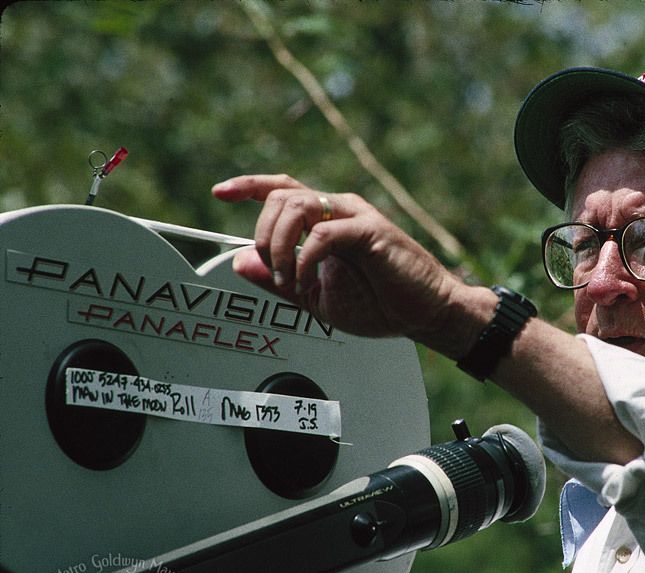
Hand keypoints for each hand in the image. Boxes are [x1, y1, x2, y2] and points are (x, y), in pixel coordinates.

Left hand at [212, 174, 468, 348]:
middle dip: (263, 233)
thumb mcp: (316, 296)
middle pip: (282, 195)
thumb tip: (240, 261)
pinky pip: (323, 233)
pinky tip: (307, 284)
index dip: (248, 186)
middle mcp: (339, 211)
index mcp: (327, 221)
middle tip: (270, 271)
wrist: (424, 314)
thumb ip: (279, 279)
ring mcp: (355, 217)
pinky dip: (304, 260)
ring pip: (297, 204)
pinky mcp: (371, 231)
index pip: (282, 190)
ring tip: (287, 279)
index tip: (219, 192)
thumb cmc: (381, 304)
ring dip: (279, 245)